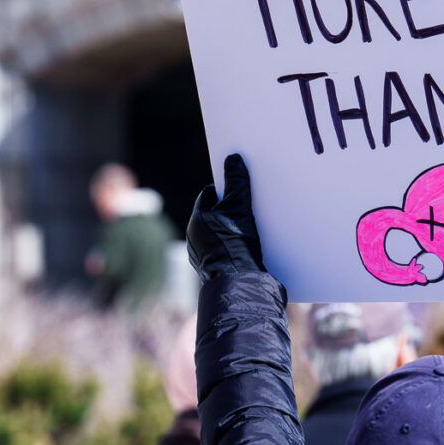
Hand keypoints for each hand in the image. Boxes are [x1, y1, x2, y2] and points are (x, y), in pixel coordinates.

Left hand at [187, 154, 264, 281]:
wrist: (238, 284)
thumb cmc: (236, 244)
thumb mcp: (239, 208)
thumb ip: (237, 183)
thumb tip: (233, 160)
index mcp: (196, 218)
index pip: (209, 194)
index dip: (226, 189)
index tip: (239, 189)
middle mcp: (193, 236)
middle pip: (213, 213)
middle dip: (228, 209)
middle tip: (247, 208)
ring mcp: (201, 254)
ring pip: (216, 233)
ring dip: (229, 229)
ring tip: (249, 229)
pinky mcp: (211, 269)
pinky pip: (220, 249)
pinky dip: (231, 246)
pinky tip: (246, 248)